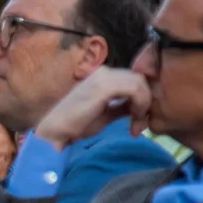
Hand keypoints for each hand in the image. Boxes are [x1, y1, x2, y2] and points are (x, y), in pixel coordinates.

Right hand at [34, 67, 151, 149]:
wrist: (56, 131)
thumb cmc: (76, 125)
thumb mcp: (105, 114)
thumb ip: (121, 107)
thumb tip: (138, 107)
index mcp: (103, 76)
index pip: (134, 78)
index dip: (143, 97)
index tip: (139, 119)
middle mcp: (104, 72)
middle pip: (140, 78)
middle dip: (146, 101)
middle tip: (140, 123)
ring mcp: (103, 76)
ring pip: (140, 82)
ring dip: (144, 104)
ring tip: (136, 123)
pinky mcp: (104, 86)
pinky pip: (134, 88)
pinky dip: (140, 104)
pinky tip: (133, 118)